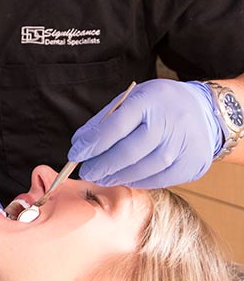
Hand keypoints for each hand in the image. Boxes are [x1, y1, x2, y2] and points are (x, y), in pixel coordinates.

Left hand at [67, 79, 223, 187]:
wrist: (204, 111)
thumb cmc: (159, 105)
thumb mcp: (133, 99)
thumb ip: (106, 120)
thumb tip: (80, 143)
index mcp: (149, 101)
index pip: (115, 126)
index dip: (93, 143)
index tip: (76, 154)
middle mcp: (168, 122)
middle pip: (129, 151)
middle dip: (102, 165)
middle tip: (86, 172)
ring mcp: (182, 145)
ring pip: (144, 169)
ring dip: (118, 176)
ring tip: (102, 177)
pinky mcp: (191, 164)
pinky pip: (159, 179)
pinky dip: (138, 181)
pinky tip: (125, 178)